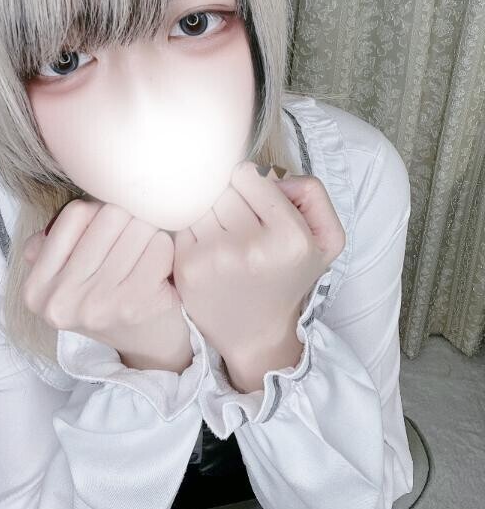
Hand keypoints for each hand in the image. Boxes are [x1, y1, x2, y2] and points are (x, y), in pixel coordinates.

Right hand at [21, 200, 193, 374]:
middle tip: (134, 237)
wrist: (146, 346)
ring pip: (138, 227)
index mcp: (37, 287)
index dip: (99, 212)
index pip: (75, 214)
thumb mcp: (66, 275)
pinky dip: (165, 248)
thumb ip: (58, 239)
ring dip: (149, 233)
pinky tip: (160, 263)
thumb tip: (75, 204)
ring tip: (146, 250)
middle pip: (110, 216)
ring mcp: (97, 304)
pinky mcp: (134, 305)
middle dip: (128, 219)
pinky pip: (159, 246)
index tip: (109, 230)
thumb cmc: (107, 298)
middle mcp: (61, 299)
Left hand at [172, 162, 345, 365]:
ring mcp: (215, 258)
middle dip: (231, 200)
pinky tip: (209, 250)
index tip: (257, 204)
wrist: (258, 334)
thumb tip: (266, 174)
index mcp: (291, 237)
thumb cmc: (290, 277)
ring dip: (211, 215)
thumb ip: (309, 192)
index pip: (250, 174)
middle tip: (241, 224)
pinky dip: (193, 231)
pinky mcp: (187, 267)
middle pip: (223, 189)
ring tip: (226, 237)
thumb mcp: (326, 238)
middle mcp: (252, 247)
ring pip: (201, 203)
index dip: (252, 185)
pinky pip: (182, 223)